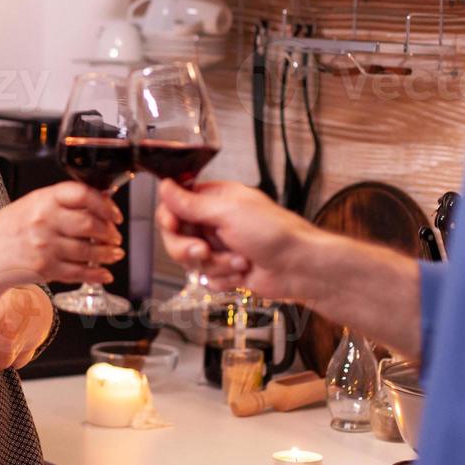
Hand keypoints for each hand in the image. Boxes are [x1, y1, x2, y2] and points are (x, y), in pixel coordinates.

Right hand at [0, 181, 123, 289]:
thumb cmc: (3, 232)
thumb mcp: (29, 206)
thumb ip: (59, 204)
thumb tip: (96, 204)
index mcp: (42, 199)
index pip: (82, 194)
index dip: (105, 204)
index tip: (114, 213)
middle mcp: (44, 220)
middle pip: (89, 224)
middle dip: (109, 232)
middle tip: (115, 236)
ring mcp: (44, 246)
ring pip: (88, 250)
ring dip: (107, 254)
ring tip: (114, 254)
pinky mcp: (45, 269)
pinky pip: (78, 272)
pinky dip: (96, 274)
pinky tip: (103, 274)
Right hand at [155, 179, 327, 302]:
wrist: (299, 268)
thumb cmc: (275, 233)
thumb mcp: (227, 212)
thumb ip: (191, 203)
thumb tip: (165, 186)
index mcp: (215, 198)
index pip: (174, 205)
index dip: (170, 219)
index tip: (174, 226)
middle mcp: (214, 221)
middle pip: (177, 236)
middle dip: (189, 248)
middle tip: (203, 250)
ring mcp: (220, 247)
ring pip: (190, 261)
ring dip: (214, 264)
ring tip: (237, 260)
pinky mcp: (226, 269)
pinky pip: (206, 278)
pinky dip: (223, 279)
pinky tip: (243, 272)